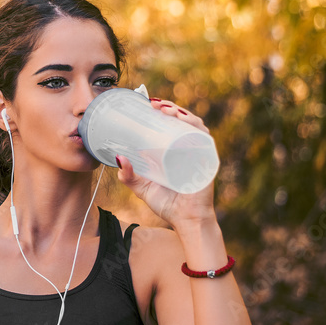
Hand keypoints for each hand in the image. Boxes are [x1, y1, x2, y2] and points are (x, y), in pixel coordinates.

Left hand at [115, 98, 217, 229]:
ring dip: (179, 111)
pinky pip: (204, 135)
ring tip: (163, 109)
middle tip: (151, 103)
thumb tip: (118, 158)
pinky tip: (181, 118)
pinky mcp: (207, 157)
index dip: (159, 112)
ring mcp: (197, 151)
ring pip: (192, 123)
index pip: (167, 125)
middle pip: (180, 120)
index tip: (144, 104)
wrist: (186, 220)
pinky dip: (194, 123)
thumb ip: (128, 175)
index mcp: (171, 151)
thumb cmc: (167, 204)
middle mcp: (186, 148)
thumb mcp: (141, 187)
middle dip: (167, 107)